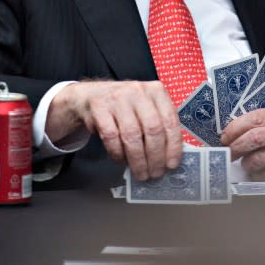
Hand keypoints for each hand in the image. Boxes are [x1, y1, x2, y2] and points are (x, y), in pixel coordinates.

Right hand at [47, 80, 182, 180]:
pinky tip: (122, 161)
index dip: (173, 147)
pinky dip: (118, 153)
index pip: (170, 121)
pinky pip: (111, 137)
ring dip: (138, 160)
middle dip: (155, 157)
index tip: (172, 164)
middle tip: (155, 173)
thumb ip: (159, 126)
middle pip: (152, 129)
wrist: (91, 95)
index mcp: (156, 90)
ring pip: (132, 135)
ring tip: (141, 173)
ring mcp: (117, 98)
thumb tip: (169, 157)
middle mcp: (138, 91)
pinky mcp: (99, 107)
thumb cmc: (125, 106)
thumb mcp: (146, 108)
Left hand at [221, 109, 264, 180]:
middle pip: (255, 137)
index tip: (225, 137)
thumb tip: (227, 134)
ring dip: (245, 163)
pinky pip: (262, 174)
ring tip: (247, 163)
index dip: (235, 127)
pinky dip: (255, 174)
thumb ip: (257, 126)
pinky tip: (260, 172)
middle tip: (227, 152)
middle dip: (236, 146)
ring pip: (256, 159)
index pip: (256, 117)